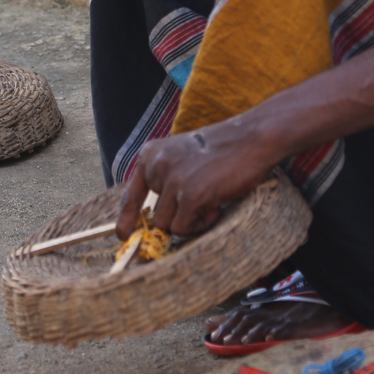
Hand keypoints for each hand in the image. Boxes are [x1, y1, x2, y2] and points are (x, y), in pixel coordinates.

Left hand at [115, 121, 273, 237]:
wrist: (251, 138)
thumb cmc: (221, 150)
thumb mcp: (181, 156)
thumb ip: (165, 178)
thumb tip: (153, 218)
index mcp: (151, 154)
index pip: (131, 194)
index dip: (126, 218)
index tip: (123, 235)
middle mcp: (156, 165)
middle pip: (153, 216)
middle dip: (177, 216)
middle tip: (202, 200)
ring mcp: (173, 180)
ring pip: (167, 225)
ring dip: (190, 221)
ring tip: (210, 201)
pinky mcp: (191, 194)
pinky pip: (184, 228)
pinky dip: (202, 223)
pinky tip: (217, 205)